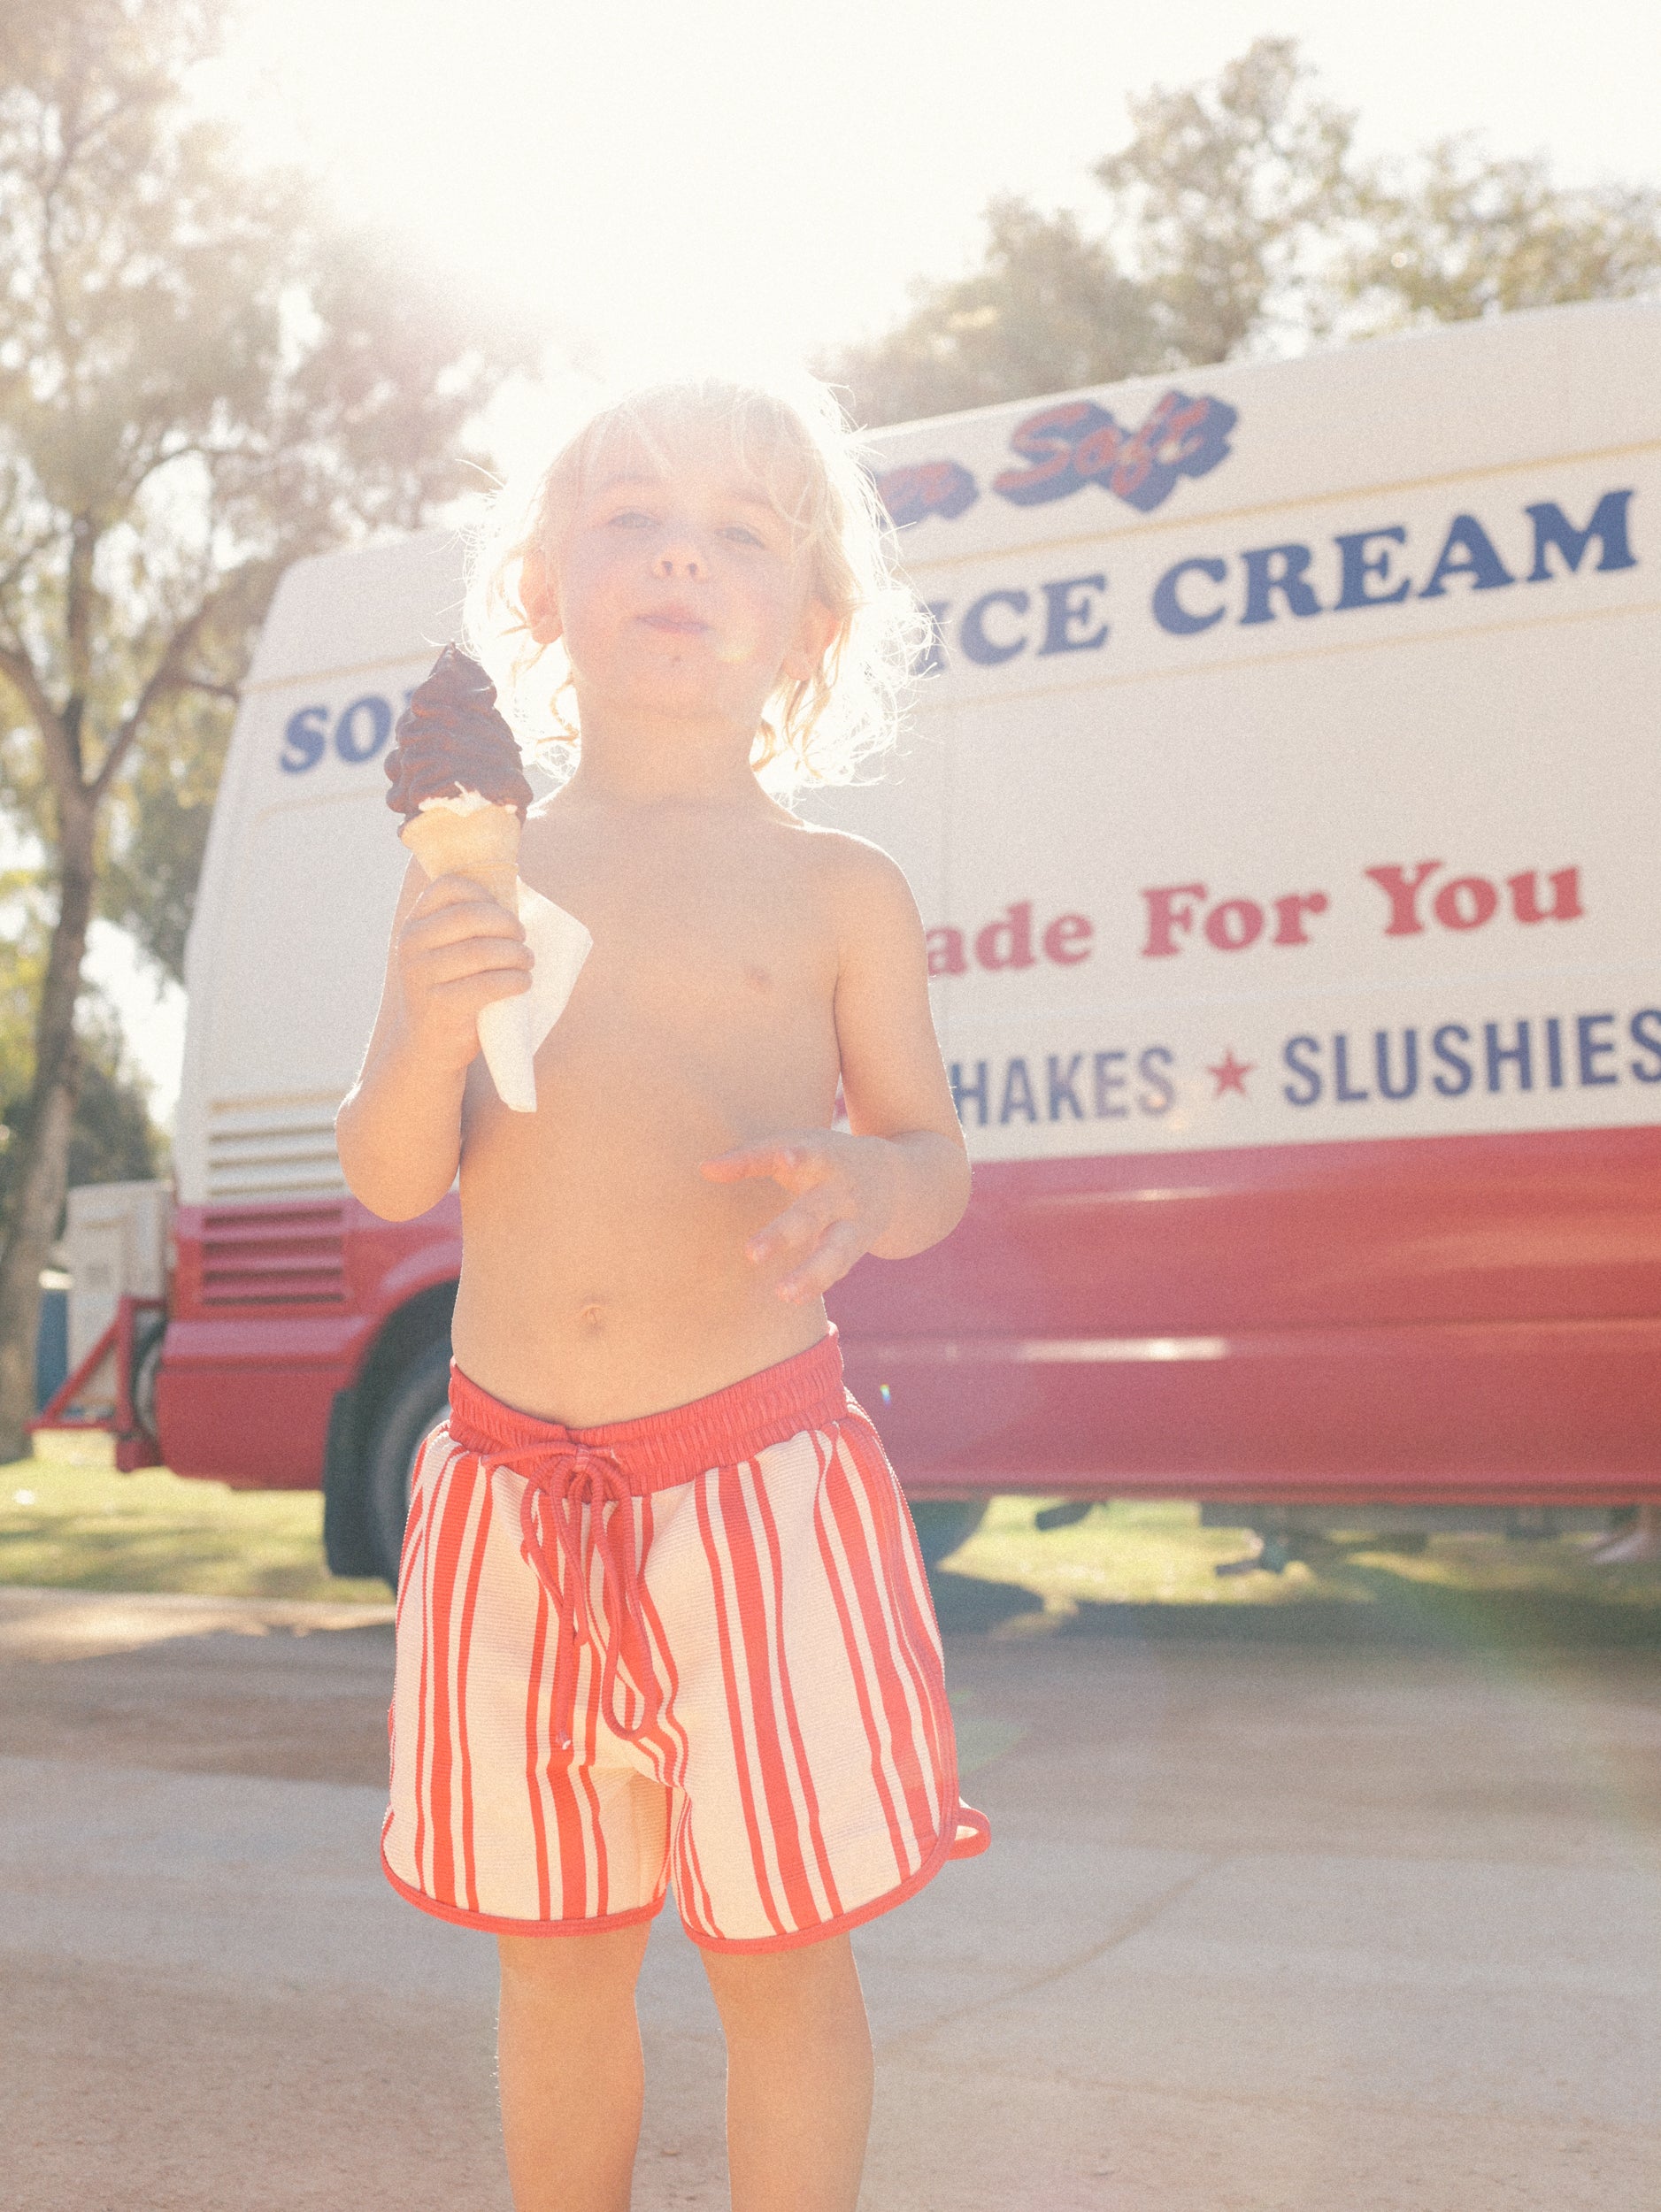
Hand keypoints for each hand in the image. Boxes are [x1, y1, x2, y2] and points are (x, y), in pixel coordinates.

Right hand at [394, 873, 532, 1074]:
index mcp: (414, 924)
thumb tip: (516, 890)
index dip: (485, 894)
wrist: (426, 1046)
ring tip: (528, 962)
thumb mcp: (443, 952)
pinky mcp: (442, 1005)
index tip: (504, 915)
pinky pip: (488, 985)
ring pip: (482, 951)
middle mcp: (412, 945)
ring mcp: (423, 976)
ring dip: (516, 954)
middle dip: (507, 925)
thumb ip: (464, 925)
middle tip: (523, 939)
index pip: (449, 887)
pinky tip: (523, 983)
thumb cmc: (448, 990)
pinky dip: (515, 980)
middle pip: (470, 916)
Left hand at [700, 1131, 896, 1303]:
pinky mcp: (858, 1246)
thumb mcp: (798, 1145)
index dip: (793, 1156)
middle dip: (786, 1233)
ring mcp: (854, 1221)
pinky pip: (839, 1268)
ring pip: (835, 1251)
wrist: (897, 1179)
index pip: (803, 1154)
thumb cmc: (826, 1160)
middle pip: (813, 1212)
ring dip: (811, 1273)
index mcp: (824, 1157)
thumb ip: (753, 1158)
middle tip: (752, 1254)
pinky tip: (794, 1299)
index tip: (785, 1158)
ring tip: (783, 1293)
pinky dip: (818, 1284)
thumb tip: (705, 1169)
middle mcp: (841, 1190)